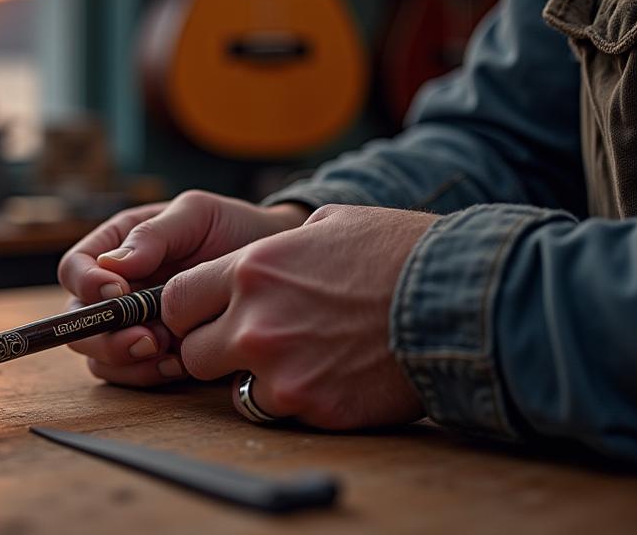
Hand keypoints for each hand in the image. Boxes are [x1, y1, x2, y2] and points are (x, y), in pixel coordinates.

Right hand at [57, 190, 309, 385]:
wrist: (276, 266)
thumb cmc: (233, 229)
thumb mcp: (197, 214)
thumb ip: (154, 236)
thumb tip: (111, 266)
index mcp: (115, 247)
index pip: (74, 268)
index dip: (86, 284)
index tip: (117, 292)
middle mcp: (116, 290)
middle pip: (79, 321)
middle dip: (106, 336)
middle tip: (147, 338)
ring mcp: (133, 325)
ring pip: (99, 356)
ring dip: (128, 361)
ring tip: (169, 351)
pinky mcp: (155, 354)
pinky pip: (132, 374)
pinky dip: (149, 375)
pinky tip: (180, 364)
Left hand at [163, 204, 436, 428]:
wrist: (460, 301)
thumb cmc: (402, 252)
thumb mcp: (332, 223)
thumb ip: (283, 246)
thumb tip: (274, 252)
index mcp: (252, 270)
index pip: (176, 301)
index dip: (189, 311)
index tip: (205, 315)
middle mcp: (255, 323)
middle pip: (194, 352)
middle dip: (215, 348)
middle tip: (249, 343)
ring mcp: (282, 370)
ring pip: (232, 390)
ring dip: (254, 379)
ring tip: (298, 360)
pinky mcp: (313, 407)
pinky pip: (280, 411)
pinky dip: (296, 401)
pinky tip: (328, 378)